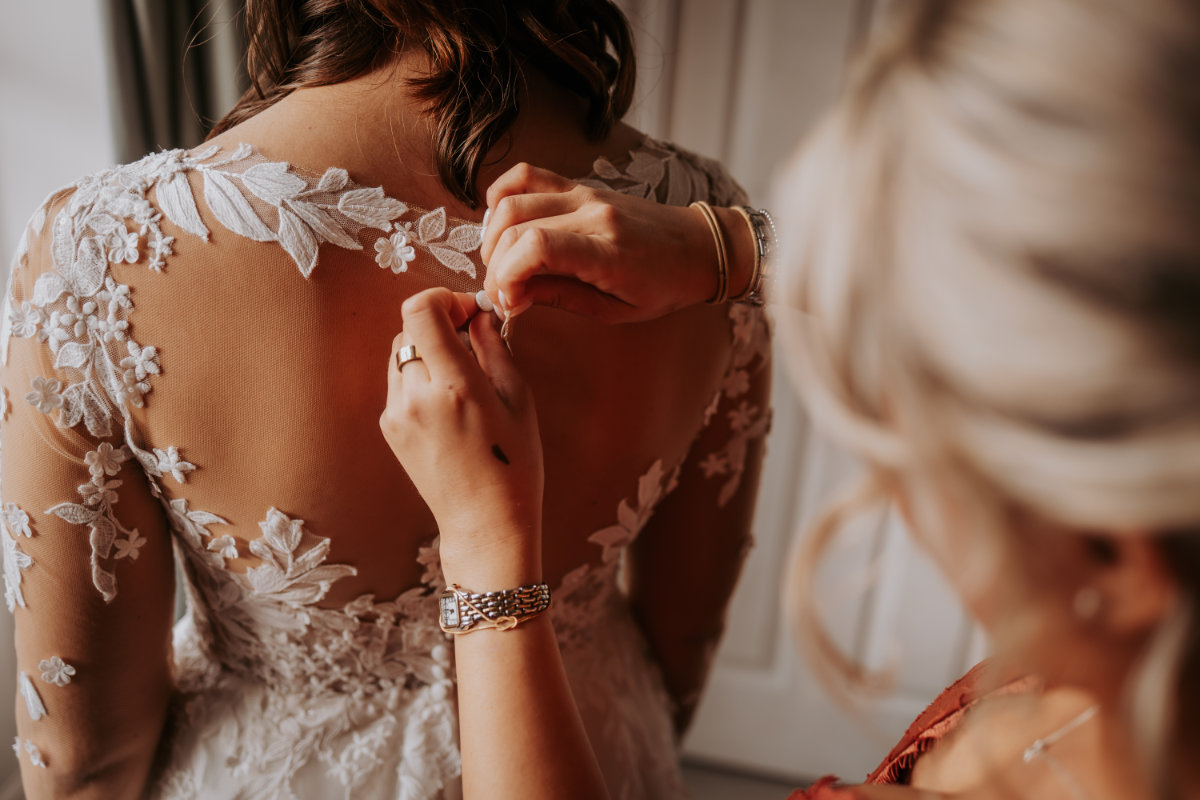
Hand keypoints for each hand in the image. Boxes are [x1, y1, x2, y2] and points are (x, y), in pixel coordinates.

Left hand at [380, 288, 543, 583]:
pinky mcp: (389, 428)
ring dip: (428, 351)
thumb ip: (494, 348)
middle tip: (472, 339)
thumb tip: (479, 314)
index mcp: (454, 386)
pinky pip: (399, 383)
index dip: (442, 298)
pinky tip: (449, 403)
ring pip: (401, 355)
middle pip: (411, 330)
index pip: (420, 311)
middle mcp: (417, 396)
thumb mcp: (519, 400)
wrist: (485, 523)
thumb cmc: (514, 464)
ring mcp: (397, 414)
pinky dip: (420, 378)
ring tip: (462, 375)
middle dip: (441, 325)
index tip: (467, 311)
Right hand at [480, 163, 736, 323]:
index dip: (506, 276)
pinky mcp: (580, 185)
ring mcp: (585, 193)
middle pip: (515, 225)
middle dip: (495, 264)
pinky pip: (528, 176)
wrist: (699, 246)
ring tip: (502, 265)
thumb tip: (512, 297)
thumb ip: (560, 298)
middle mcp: (593, 214)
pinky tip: (502, 225)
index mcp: (608, 252)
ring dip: (493, 236)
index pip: (536, 248)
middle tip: (503, 292)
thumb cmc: (664, 286)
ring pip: (512, 200)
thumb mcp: (616, 310)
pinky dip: (502, 197)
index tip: (508, 301)